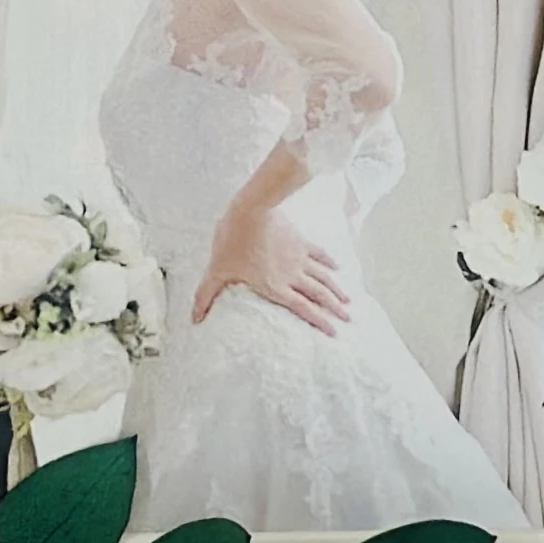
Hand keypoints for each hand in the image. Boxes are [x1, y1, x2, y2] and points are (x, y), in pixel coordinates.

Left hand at [192, 204, 350, 335]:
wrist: (250, 209)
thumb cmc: (232, 240)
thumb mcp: (217, 270)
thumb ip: (206, 295)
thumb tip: (194, 318)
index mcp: (276, 287)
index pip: (303, 310)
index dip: (320, 322)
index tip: (334, 333)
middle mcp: (293, 276)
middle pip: (319, 296)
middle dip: (335, 309)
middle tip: (349, 320)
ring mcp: (299, 258)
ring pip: (323, 277)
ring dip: (337, 290)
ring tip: (349, 302)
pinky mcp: (300, 240)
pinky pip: (319, 253)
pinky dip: (329, 262)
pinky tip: (337, 267)